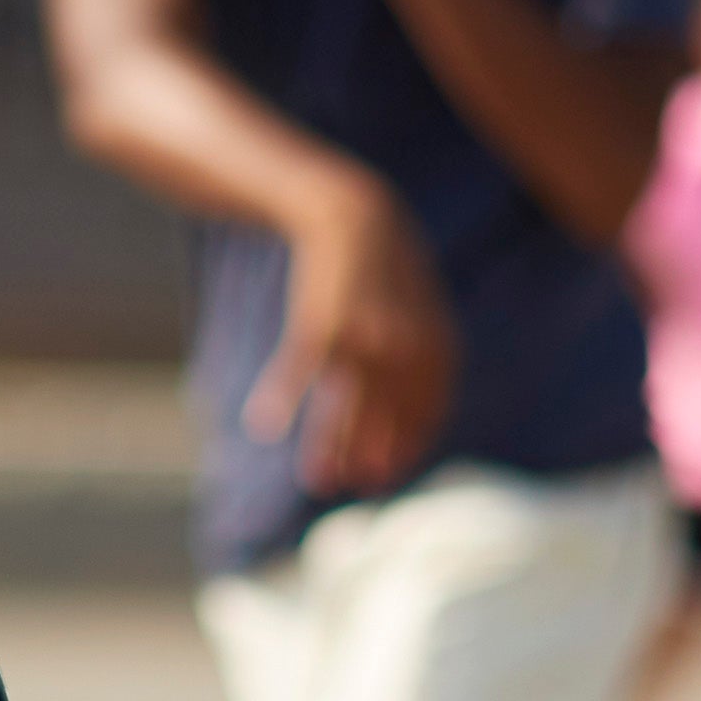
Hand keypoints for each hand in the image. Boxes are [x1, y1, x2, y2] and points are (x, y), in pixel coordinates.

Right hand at [246, 176, 455, 494]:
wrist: (350, 214)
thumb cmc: (380, 268)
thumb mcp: (415, 309)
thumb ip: (419, 356)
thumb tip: (407, 408)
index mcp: (437, 343)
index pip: (427, 412)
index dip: (406, 446)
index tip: (384, 473)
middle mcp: (405, 346)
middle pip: (388, 417)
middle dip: (370, 455)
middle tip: (353, 486)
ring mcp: (363, 336)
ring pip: (346, 406)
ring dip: (329, 446)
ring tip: (316, 480)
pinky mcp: (321, 322)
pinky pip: (299, 371)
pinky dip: (280, 397)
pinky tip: (263, 424)